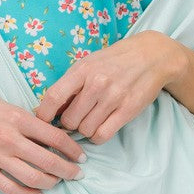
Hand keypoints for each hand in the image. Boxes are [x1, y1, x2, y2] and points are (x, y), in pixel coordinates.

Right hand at [0, 86, 87, 193]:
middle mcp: (8, 138)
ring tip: (58, 182)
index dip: (73, 149)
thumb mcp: (5, 105)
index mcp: (17, 117)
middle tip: (77, 174)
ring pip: (33, 177)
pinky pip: (10, 188)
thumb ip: (27, 121)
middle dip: (68, 170)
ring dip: (51, 183)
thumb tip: (52, 136)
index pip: (56, 137)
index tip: (82, 156)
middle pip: (49, 160)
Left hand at [33, 31, 179, 143]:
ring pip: (85, 130)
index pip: (53, 97)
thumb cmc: (113, 61)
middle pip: (69, 120)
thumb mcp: (87, 64)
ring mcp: (113, 98)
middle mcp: (96, 84)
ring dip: (84, 130)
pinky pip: (102, 135)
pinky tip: (99, 128)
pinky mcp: (128, 110)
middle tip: (76, 118)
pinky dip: (97, 137)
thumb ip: (68, 85)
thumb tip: (45, 110)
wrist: (151, 56)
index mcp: (82, 70)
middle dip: (68, 124)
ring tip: (90, 119)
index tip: (42, 122)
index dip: (43, 115)